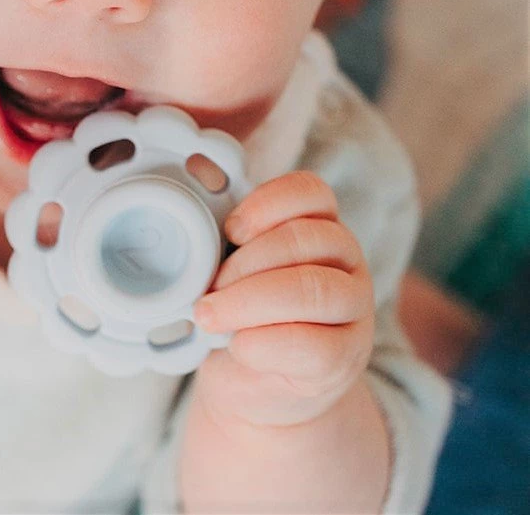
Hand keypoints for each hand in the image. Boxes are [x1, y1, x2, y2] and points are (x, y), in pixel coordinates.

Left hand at [192, 171, 373, 428]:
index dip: (267, 203)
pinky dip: (262, 344)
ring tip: (210, 315)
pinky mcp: (346, 359)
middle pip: (306, 240)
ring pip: (314, 289)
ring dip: (249, 301)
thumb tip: (197, 167)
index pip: (311, 192)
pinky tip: (238, 345)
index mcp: (320, 225)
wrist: (255, 384)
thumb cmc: (241, 310)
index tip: (230, 230)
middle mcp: (347, 260)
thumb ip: (224, 228)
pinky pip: (313, 346)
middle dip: (245, 263)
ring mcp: (354, 309)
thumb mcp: (231, 264)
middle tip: (208, 287)